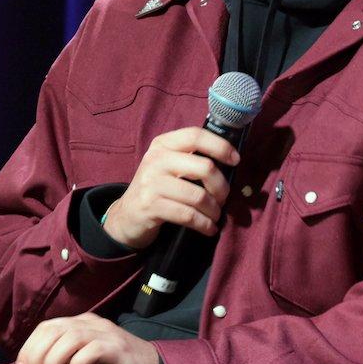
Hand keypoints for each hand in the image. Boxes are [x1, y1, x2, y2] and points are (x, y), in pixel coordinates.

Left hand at [13, 313, 159, 363]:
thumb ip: (61, 363)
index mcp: (81, 324)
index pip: (46, 327)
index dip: (28, 349)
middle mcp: (91, 323)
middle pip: (53, 330)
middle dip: (36, 356)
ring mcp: (105, 333)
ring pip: (68, 338)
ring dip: (52, 362)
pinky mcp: (116, 348)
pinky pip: (89, 351)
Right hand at [100, 127, 240, 250]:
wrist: (127, 215)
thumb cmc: (157, 188)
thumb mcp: (169, 166)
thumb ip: (192, 159)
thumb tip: (230, 162)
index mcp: (163, 144)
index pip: (196, 136)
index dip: (221, 146)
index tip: (235, 160)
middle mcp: (156, 159)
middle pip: (204, 167)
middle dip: (222, 187)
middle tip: (223, 199)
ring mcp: (151, 183)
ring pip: (199, 196)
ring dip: (214, 210)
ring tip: (215, 216)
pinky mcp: (150, 206)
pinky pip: (188, 216)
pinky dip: (204, 224)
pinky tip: (209, 228)